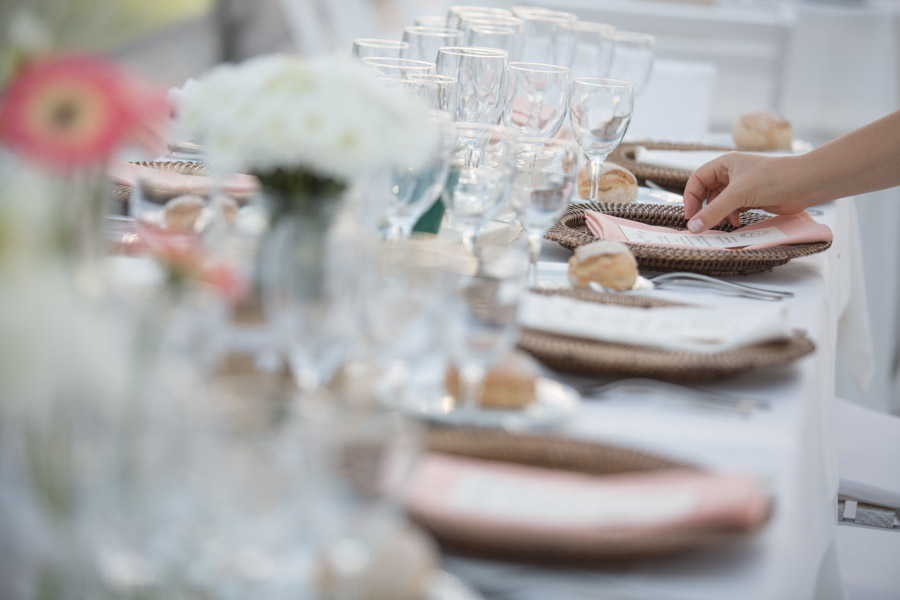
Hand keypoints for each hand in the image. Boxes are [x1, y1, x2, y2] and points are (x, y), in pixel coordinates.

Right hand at [682, 152, 810, 232]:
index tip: (691, 215)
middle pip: (707, 192)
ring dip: (718, 215)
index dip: (691, 197)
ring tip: (723, 223)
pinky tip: (736, 222)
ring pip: (720, 203)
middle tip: (702, 224)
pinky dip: (731, 217)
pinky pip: (733, 209)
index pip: (697, 180)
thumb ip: (714, 212)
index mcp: (725, 164)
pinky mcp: (752, 198)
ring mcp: (742, 187)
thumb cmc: (774, 179)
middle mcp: (731, 174)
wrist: (805, 184)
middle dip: (705, 208)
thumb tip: (693, 227)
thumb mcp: (738, 195)